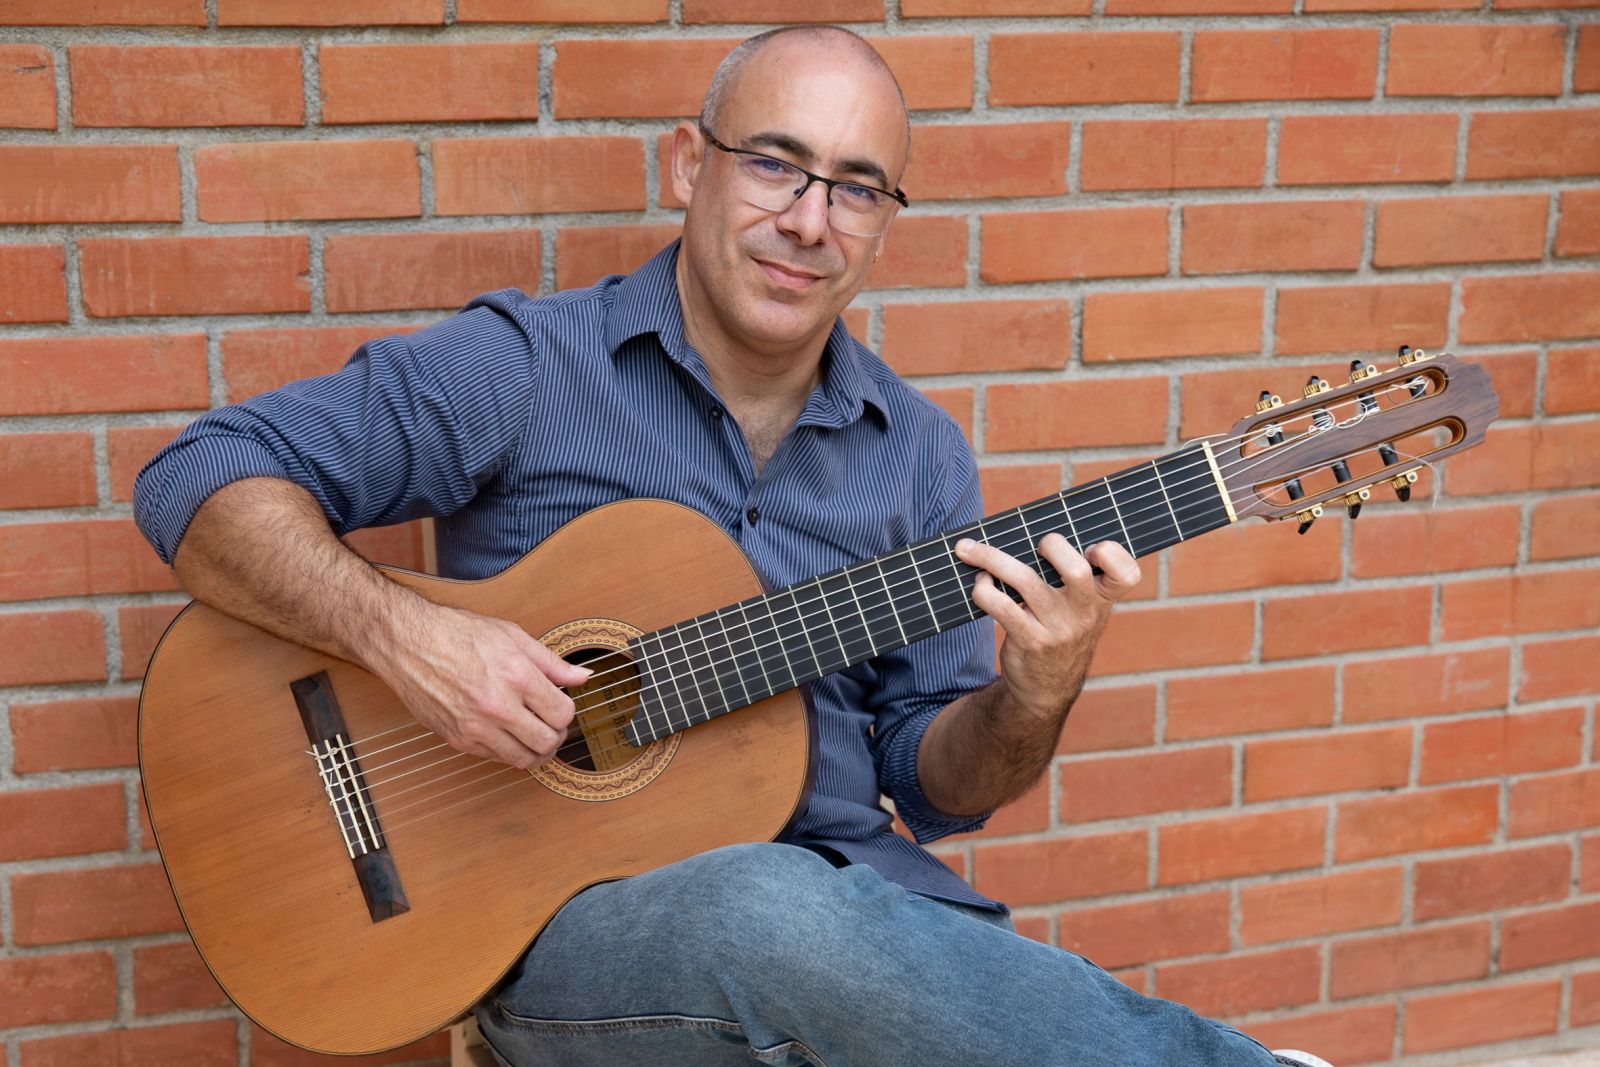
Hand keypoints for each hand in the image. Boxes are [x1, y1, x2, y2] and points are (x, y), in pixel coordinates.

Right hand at [371, 602, 589, 769]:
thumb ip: (550, 662)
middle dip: (557, 734)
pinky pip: (496, 758)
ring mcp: (476, 728)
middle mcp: (498, 706)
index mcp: (516, 677)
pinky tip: (507, 732)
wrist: (407, 643)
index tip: (560, 704)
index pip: (562, 713)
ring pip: (524, 759)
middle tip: (552, 723)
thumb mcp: (511, 636)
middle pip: (548, 742)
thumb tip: (582, 677)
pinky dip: (508, 750)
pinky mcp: (457, 739)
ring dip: (536, 750)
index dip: (567, 711)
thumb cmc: (457, 633)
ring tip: (533, 733)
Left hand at [954, 533, 1140, 719]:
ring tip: (969, 550)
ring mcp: (1057, 629)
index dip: (1112, 554)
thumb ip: (1074, 577)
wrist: (1047, 689)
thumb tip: (1030, 532)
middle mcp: (1084, 613)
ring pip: (1024, 580)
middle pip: (1075, 569)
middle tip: (1037, 546)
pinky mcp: (1029, 640)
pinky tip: (981, 583)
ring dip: (991, 559)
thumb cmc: (1061, 633)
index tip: (1091, 548)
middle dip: (1052, 545)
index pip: (1126, 574)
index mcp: (1102, 599)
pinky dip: (984, 588)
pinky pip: (1000, 605)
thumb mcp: (1082, 611)